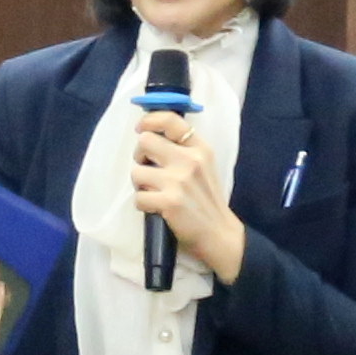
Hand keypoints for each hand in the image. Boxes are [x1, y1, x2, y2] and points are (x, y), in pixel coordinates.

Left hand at [127, 113, 245, 284]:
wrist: (219, 234)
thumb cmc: (207, 200)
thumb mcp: (204, 166)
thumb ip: (184, 150)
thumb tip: (151, 136)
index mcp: (200, 148)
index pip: (171, 120)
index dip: (149, 120)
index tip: (141, 128)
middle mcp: (190, 160)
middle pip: (145, 141)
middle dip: (139, 155)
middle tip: (147, 168)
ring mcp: (178, 181)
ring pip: (136, 171)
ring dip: (140, 184)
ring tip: (154, 192)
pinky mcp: (168, 202)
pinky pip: (138, 197)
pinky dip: (143, 204)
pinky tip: (156, 208)